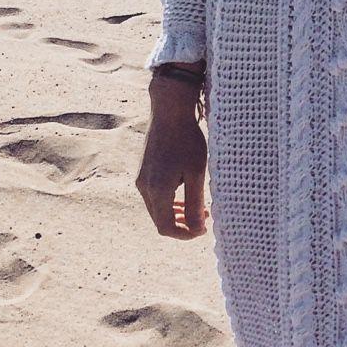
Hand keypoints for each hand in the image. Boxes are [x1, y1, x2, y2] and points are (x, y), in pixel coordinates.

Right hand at [137, 80, 210, 239]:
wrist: (169, 112)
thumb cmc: (187, 140)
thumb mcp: (196, 172)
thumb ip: (195, 203)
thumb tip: (197, 229)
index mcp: (156, 191)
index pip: (166, 228)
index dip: (185, 234)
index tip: (204, 229)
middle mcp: (144, 188)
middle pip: (160, 220)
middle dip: (182, 224)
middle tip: (205, 218)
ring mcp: (141, 179)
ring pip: (157, 209)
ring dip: (176, 213)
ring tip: (199, 208)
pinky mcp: (143, 171)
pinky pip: (154, 196)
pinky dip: (170, 201)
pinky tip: (186, 193)